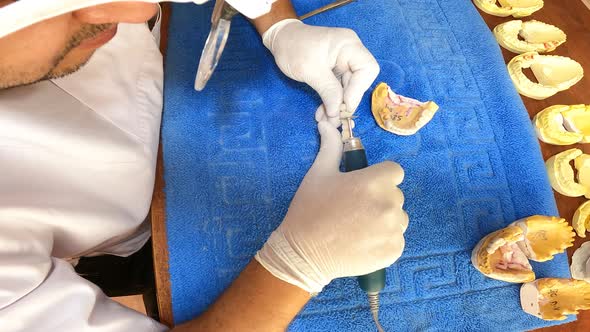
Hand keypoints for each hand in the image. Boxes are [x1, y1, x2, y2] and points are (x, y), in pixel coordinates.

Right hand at [256, 121, 407, 292]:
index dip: (378, 178)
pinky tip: (363, 243)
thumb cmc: (310, 210)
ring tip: (359, 228)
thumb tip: (327, 123)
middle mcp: (389, 204)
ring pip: (398, 218)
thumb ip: (331, 147)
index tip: (362, 188)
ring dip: (384, 221)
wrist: (304, 253)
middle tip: (354, 210)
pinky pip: (396, 240)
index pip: (393, 172)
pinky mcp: (394, 251)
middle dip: (380, 199)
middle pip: (395, 195)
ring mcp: (393, 230)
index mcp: (374, 181)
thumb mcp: (319, 174)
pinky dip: (384, 242)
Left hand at [263, 19, 379, 125]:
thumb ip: (327, 90)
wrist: (280, 39)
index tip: (344, 106)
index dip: (358, 90)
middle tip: (333, 120)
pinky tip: (323, 113)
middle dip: (346, 102)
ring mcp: (343, 62)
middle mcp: (351, 53)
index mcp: (348, 45)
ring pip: (348, 89)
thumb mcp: (310, 70)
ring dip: (337, 106)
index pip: (367, 69)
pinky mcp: (335, 71)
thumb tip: (337, 113)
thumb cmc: (293, 48)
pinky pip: (338, 89)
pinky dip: (331, 101)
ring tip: (325, 120)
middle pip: (359, 82)